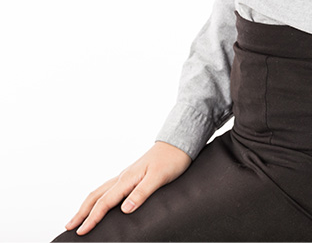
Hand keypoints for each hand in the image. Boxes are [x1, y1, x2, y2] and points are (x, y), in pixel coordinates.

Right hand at [64, 140, 191, 235]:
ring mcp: (126, 176)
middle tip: (69, 226)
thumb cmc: (172, 159)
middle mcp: (123, 177)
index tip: (81, 231)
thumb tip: (124, 209)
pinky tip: (101, 203)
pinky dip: (99, 198)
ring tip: (79, 217)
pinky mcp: (132, 176)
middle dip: (81, 212)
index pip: (105, 202)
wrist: (178, 143)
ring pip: (100, 192)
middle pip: (96, 196)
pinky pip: (109, 189)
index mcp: (127, 179)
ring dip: (87, 205)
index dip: (92, 218)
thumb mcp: (159, 177)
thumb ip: (142, 192)